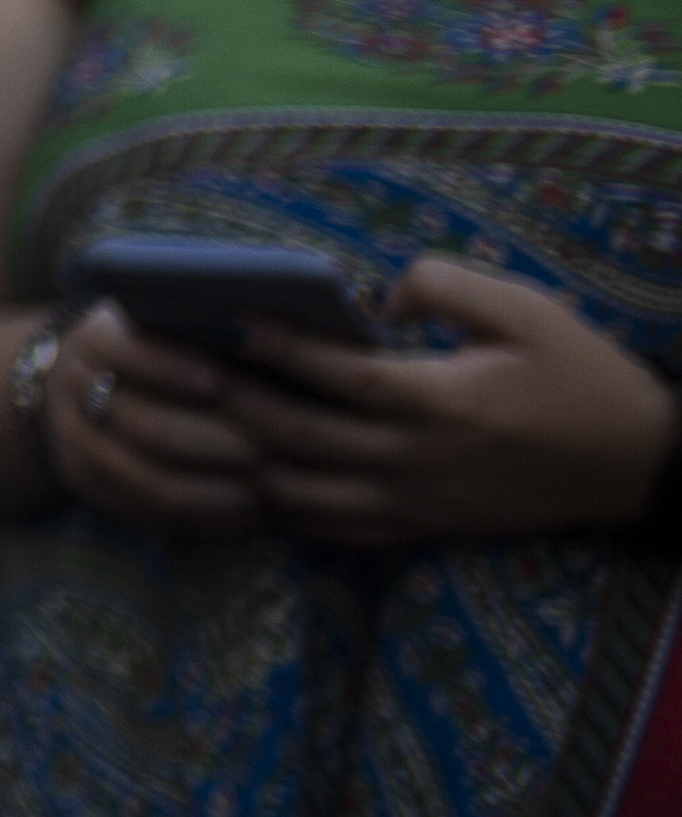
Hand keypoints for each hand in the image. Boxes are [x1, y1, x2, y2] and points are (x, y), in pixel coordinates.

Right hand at [38, 302, 267, 536]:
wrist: (96, 378)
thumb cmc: (164, 345)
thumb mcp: (173, 323)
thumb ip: (208, 329)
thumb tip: (255, 338)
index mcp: (95, 340)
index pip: (125, 351)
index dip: (169, 368)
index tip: (219, 381)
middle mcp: (74, 390)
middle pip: (145, 426)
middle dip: (215, 442)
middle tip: (269, 450)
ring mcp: (75, 443)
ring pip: (151, 483)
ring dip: (219, 493)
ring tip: (269, 490)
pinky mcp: (88, 485)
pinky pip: (151, 517)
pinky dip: (206, 520)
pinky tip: (249, 515)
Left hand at [223, 254, 679, 544]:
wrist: (636, 465)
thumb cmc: (581, 376)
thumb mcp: (529, 312)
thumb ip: (446, 287)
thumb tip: (373, 293)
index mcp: (444, 403)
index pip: (339, 377)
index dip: (277, 346)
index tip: (224, 315)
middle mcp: (419, 461)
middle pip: (300, 437)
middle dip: (232, 401)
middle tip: (181, 366)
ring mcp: (415, 504)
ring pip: (302, 492)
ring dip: (244, 457)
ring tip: (200, 417)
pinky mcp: (419, 529)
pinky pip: (331, 528)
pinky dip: (281, 503)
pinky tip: (247, 469)